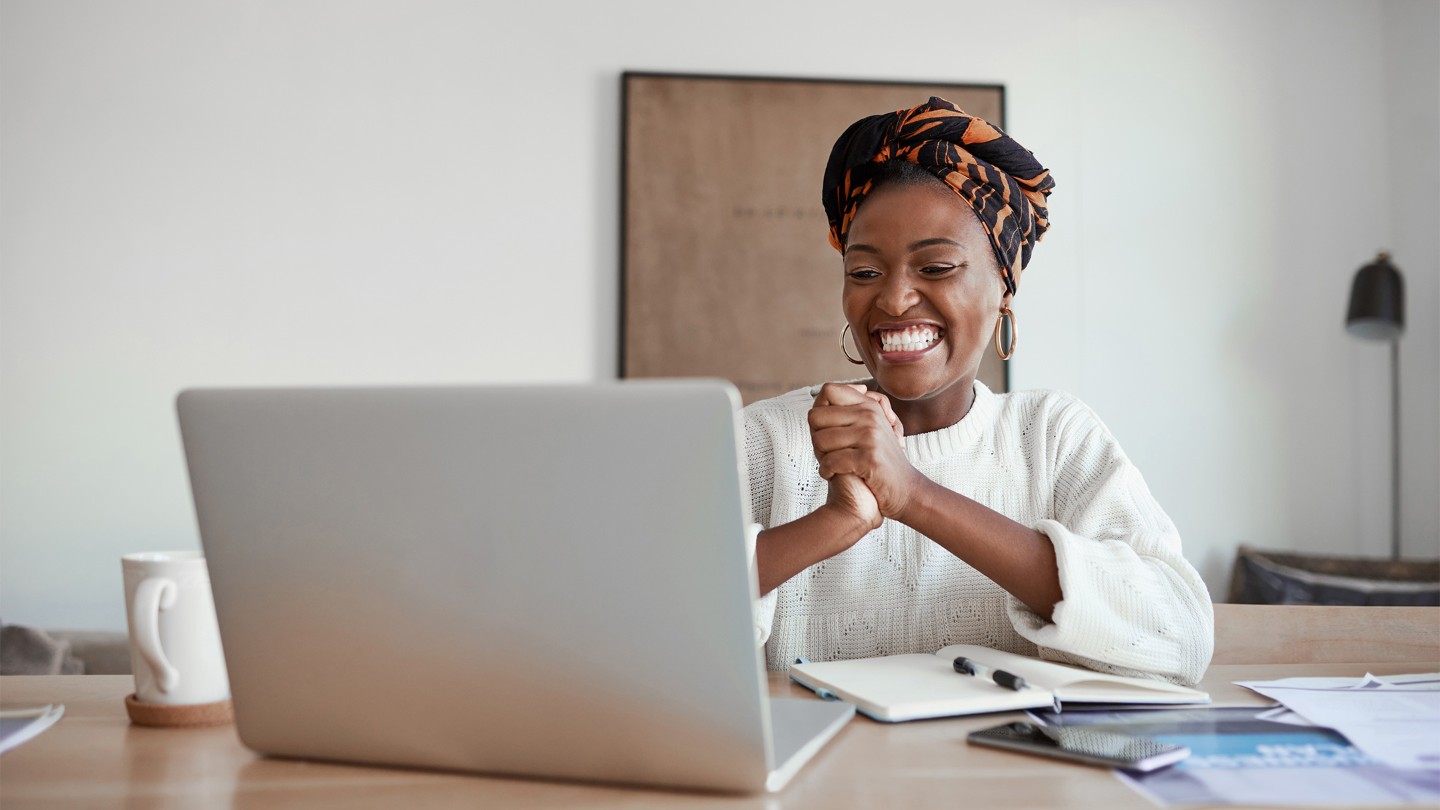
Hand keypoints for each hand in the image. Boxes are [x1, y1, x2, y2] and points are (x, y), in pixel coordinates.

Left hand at [808, 383, 918, 522]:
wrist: (904, 490)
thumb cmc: (878, 461)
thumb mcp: (868, 429)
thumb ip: (848, 411)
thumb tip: (826, 391)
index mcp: (868, 406)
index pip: (828, 390)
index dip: (819, 410)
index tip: (828, 429)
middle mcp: (870, 416)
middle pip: (816, 416)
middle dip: (816, 437)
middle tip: (827, 452)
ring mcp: (870, 437)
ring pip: (820, 440)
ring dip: (821, 457)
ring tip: (833, 464)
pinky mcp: (869, 459)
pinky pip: (830, 461)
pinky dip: (826, 472)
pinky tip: (834, 475)